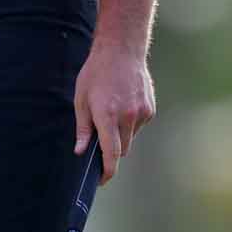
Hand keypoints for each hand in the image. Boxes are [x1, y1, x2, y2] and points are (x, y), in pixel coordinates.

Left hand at [74, 42, 154, 184]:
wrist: (121, 51)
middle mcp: (127, 117)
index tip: (102, 180)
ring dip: (120, 135)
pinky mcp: (150, 110)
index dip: (107, 170)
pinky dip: (129, 124)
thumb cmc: (96, 73)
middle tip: (100, 140)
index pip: (111, 153)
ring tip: (110, 114)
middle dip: (111, 151)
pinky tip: (122, 106)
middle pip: (122, 149)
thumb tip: (81, 150)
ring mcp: (142, 114)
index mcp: (107, 116)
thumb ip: (82, 128)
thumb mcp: (81, 99)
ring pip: (131, 138)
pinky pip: (138, 126)